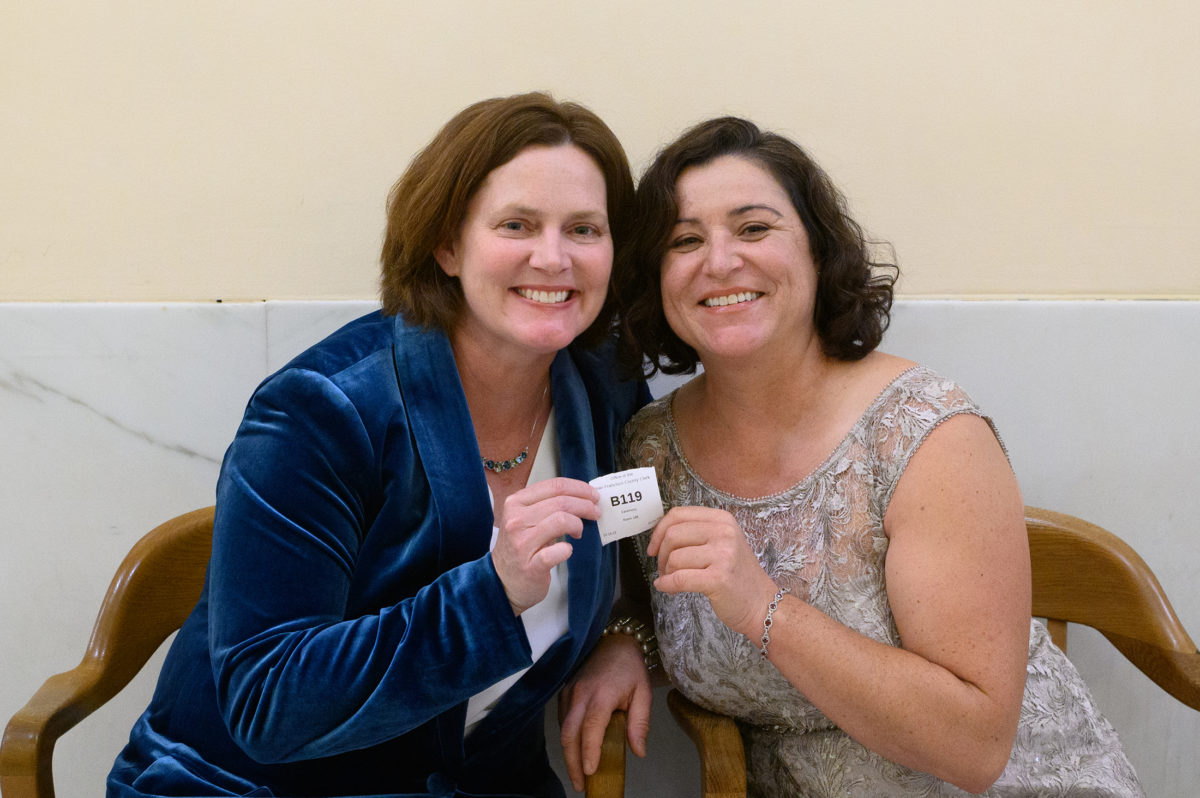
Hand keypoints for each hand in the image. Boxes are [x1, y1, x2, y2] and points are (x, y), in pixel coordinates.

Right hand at [492, 477, 600, 615]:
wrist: (502, 582)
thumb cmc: (520, 548)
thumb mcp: (525, 519)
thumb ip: (547, 505)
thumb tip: (583, 496)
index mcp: (516, 503)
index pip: (554, 486)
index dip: (579, 488)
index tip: (593, 495)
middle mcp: (516, 520)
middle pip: (561, 502)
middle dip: (585, 505)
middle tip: (596, 512)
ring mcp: (522, 543)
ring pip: (561, 520)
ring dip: (578, 525)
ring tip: (579, 532)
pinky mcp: (531, 566)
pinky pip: (558, 551)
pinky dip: (568, 549)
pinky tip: (567, 550)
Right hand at [558, 634, 652, 791]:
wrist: (614, 641)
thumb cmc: (630, 668)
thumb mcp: (643, 693)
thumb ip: (640, 723)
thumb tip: (638, 751)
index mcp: (602, 695)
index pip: (591, 728)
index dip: (588, 751)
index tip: (590, 771)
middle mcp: (581, 694)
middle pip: (570, 734)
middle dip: (573, 762)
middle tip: (580, 784)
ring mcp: (570, 692)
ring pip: (563, 729)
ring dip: (568, 753)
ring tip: (578, 774)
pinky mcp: (565, 692)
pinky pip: (562, 719)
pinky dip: (567, 738)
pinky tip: (575, 751)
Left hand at [648, 506, 777, 637]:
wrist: (761, 603)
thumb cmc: (736, 575)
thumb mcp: (722, 542)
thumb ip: (696, 533)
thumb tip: (659, 534)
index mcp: (722, 519)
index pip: (678, 514)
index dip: (658, 531)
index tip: (653, 547)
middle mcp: (724, 532)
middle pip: (672, 535)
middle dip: (661, 555)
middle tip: (664, 569)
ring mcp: (723, 555)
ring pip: (674, 558)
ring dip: (666, 573)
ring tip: (672, 581)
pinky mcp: (719, 578)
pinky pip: (679, 579)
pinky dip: (667, 585)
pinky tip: (666, 588)